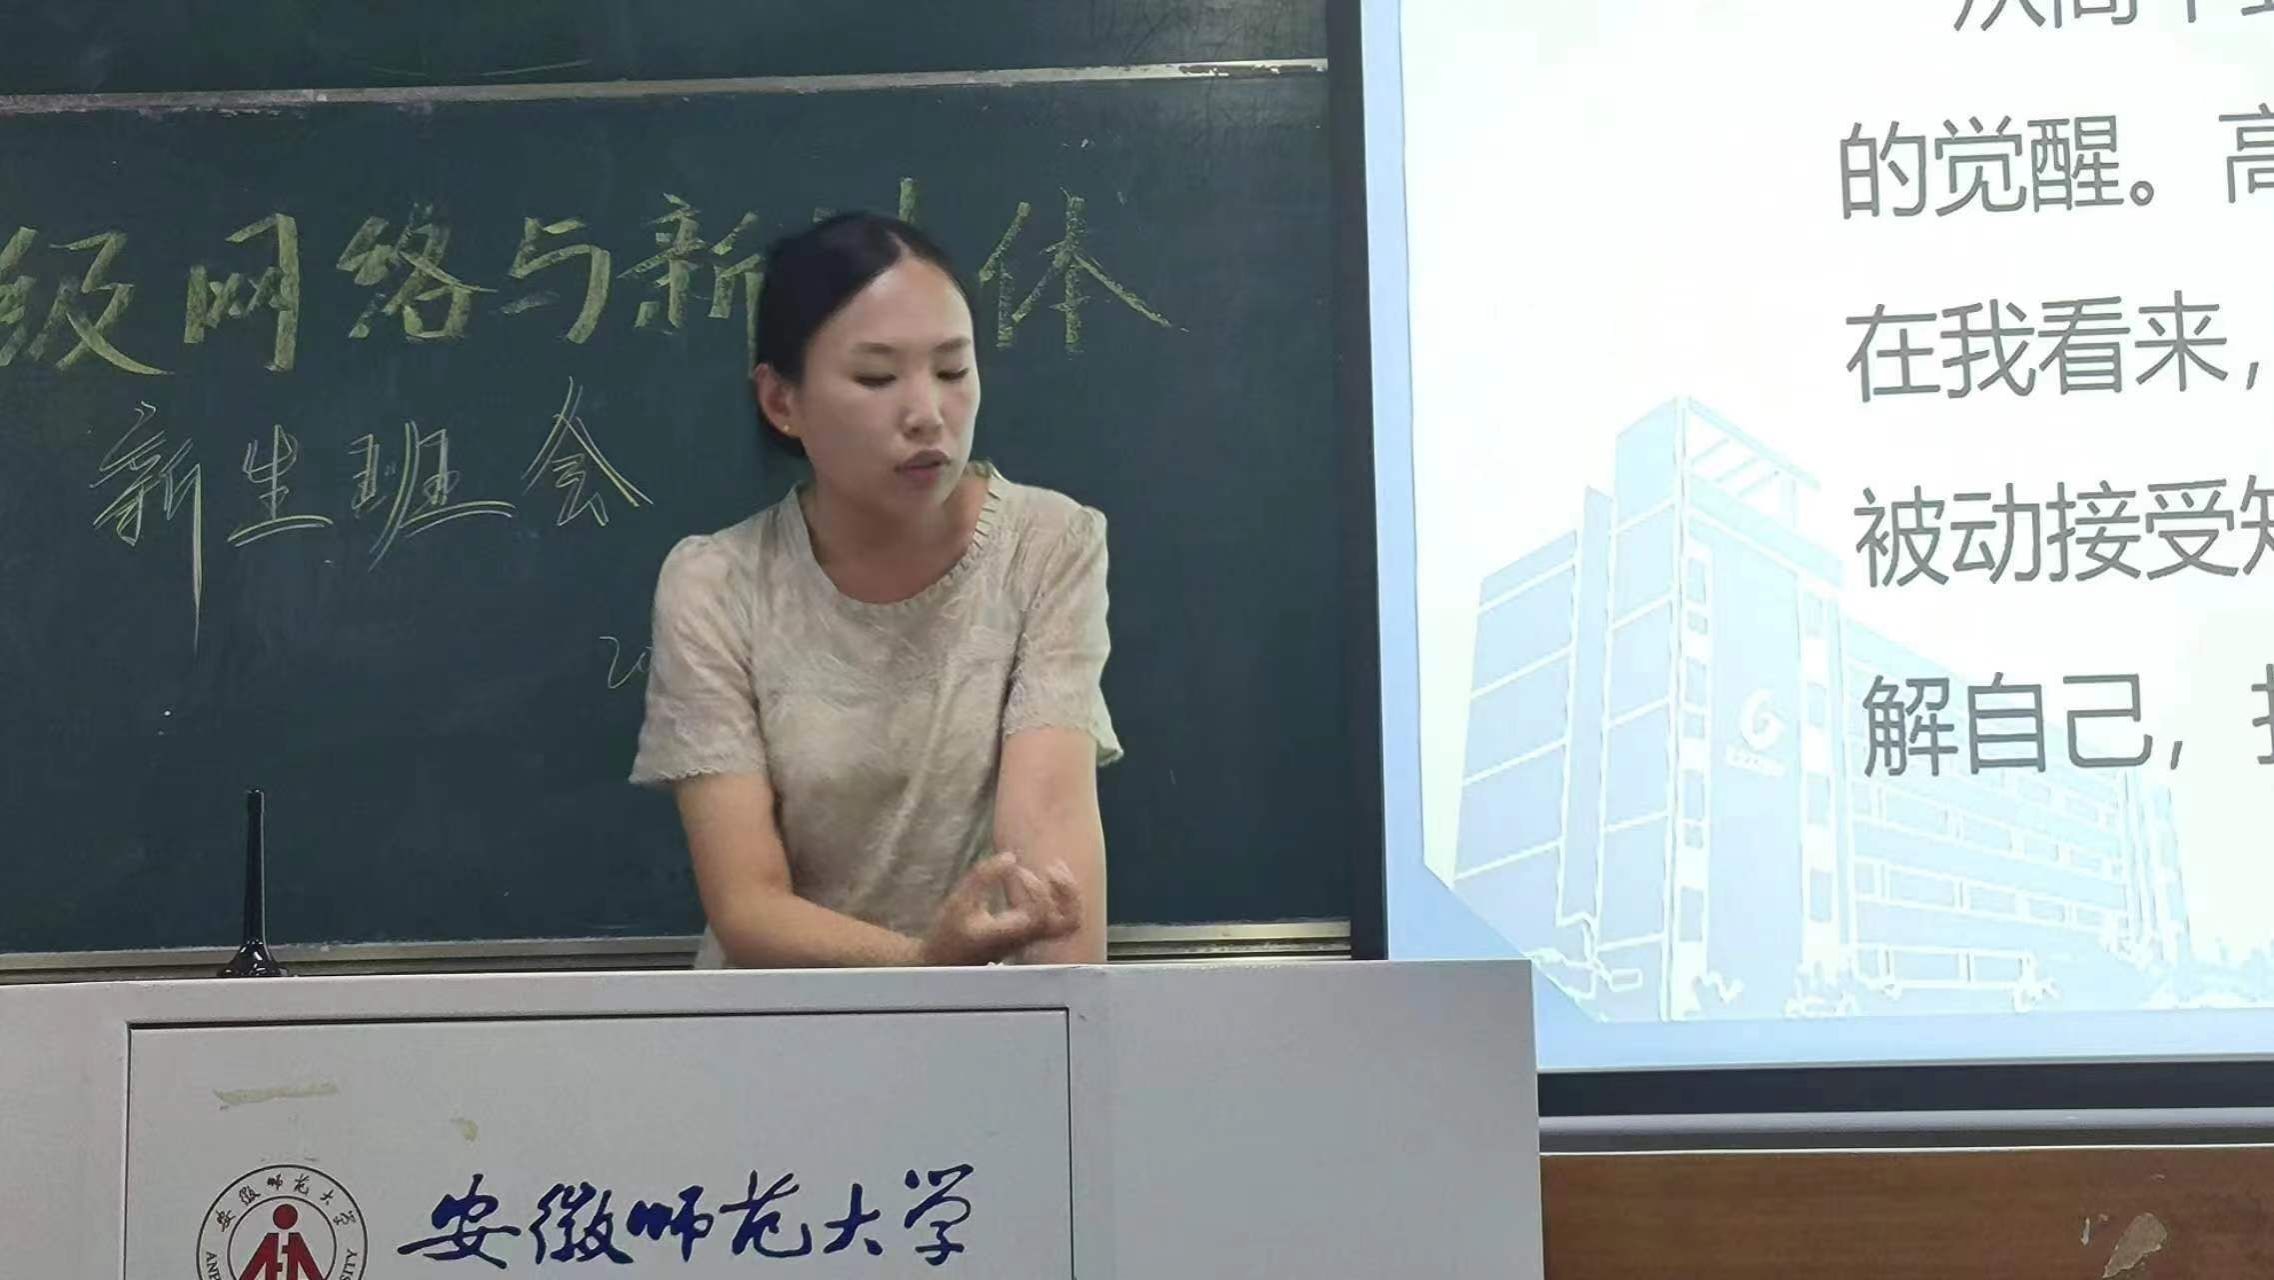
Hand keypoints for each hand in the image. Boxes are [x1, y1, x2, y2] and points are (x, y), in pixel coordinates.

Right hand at [917, 852, 1080, 966]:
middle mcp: (1029, 937)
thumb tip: (1011, 857)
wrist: (947, 960)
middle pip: (1070, 922)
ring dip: (1068, 893)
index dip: (1037, 888)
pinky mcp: (1032, 931)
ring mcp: (1033, 936)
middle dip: (1068, 891)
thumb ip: (983, 877)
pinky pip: (1061, 917)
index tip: (1018, 872)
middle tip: (1051, 868)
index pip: (1042, 914)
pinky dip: (1060, 896)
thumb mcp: (960, 902)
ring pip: (1070, 921)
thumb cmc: (950, 932)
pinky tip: (1044, 876)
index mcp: (1012, 933)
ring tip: (1053, 867)